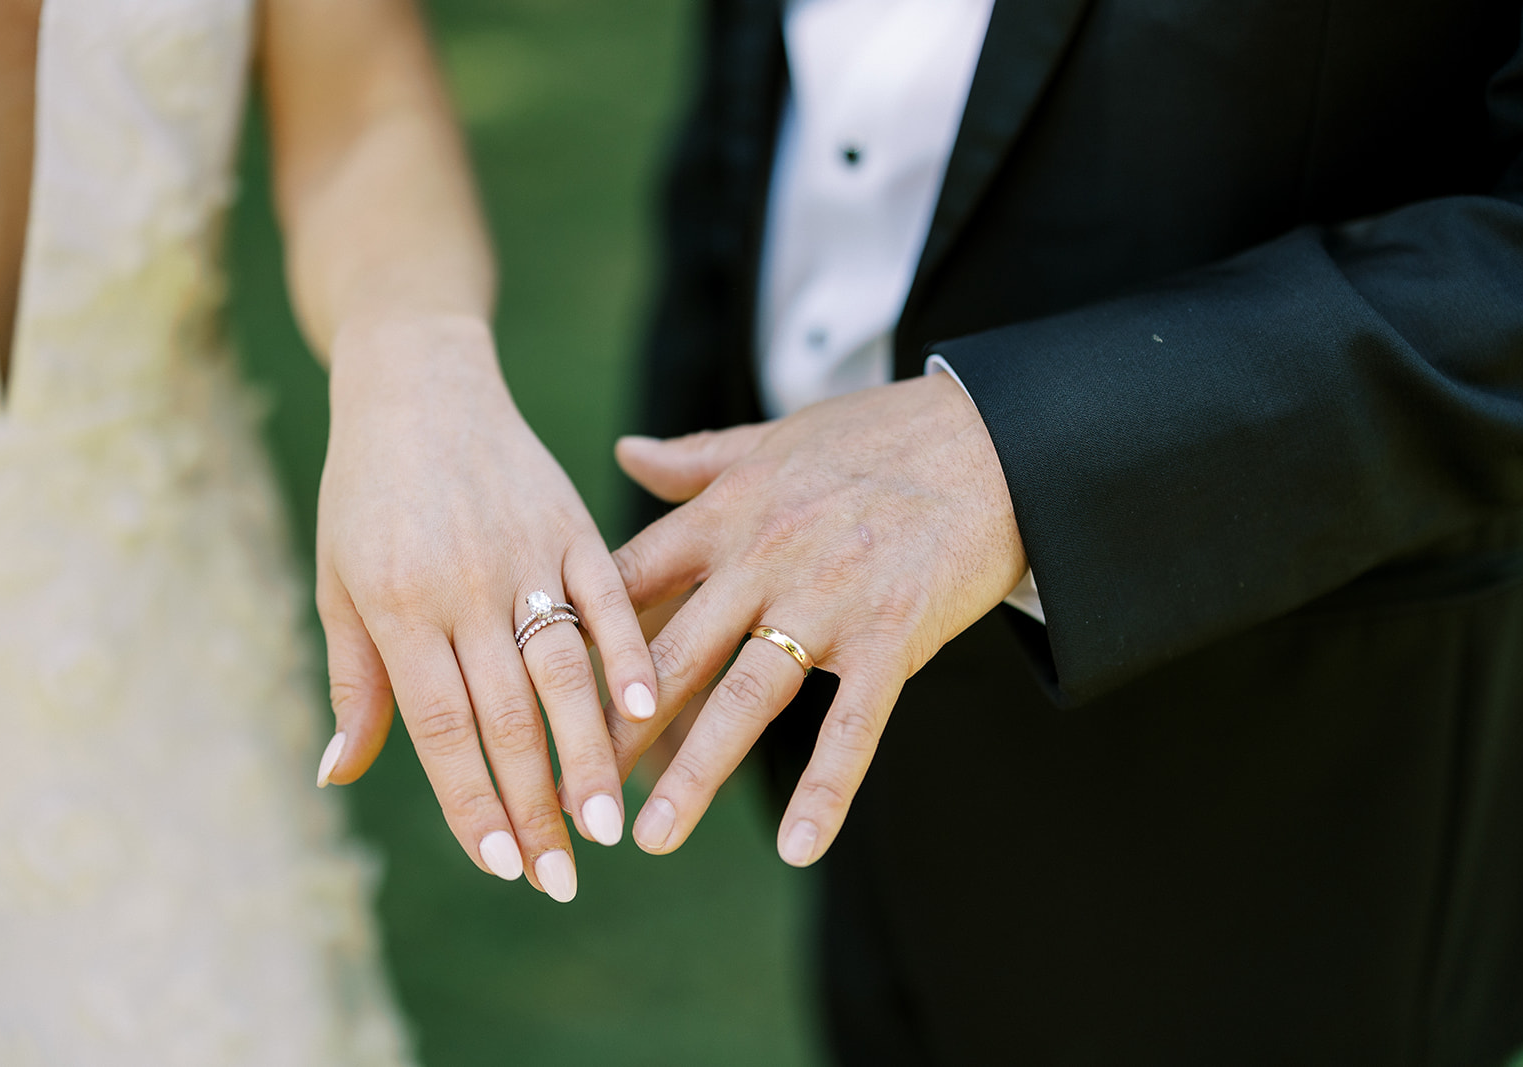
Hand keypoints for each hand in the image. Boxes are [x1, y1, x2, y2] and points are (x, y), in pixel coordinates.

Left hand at [312, 314, 657, 901]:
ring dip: (592, 753)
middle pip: (507, 716)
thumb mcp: (339, 582)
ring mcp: (525, 552)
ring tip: (614, 823)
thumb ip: (353, 680)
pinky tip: (653, 713)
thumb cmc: (365, 493)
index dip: (473, 803)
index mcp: (397, 605)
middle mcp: (463, 585)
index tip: (504, 866)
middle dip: (537, 806)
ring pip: (565, 670)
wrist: (419, 383)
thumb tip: (339, 777)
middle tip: (564, 878)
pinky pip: (610, 599)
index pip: (440, 728)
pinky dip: (632, 657)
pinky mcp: (573, 523)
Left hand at [607, 372, 1027, 866]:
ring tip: (652, 838)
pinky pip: (853, 723)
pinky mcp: (892, 632)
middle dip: (614, 733)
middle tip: (569, 798)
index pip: (630, 588)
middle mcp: (762, 559)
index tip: (534, 702)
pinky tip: (795, 848)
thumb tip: (623, 454)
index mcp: (725, 514)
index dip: (578, 649)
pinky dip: (825, 787)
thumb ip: (693, 462)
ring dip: (695, 773)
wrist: (989, 436)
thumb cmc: (876, 436)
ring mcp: (827, 598)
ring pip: (745, 698)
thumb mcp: (769, 440)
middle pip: (670, 658)